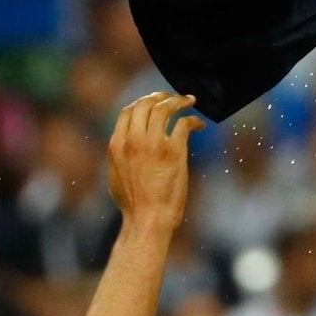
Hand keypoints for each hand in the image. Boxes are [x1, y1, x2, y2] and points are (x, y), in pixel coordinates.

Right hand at [107, 92, 198, 232]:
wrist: (147, 219)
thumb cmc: (134, 204)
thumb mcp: (116, 175)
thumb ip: (120, 155)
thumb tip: (125, 146)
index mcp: (116, 145)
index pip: (128, 111)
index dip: (142, 102)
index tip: (153, 101)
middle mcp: (132, 140)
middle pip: (145, 104)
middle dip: (160, 96)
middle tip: (173, 98)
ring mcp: (153, 144)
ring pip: (165, 108)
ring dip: (179, 101)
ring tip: (189, 101)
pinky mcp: (173, 151)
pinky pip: (184, 124)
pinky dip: (193, 120)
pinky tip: (199, 125)